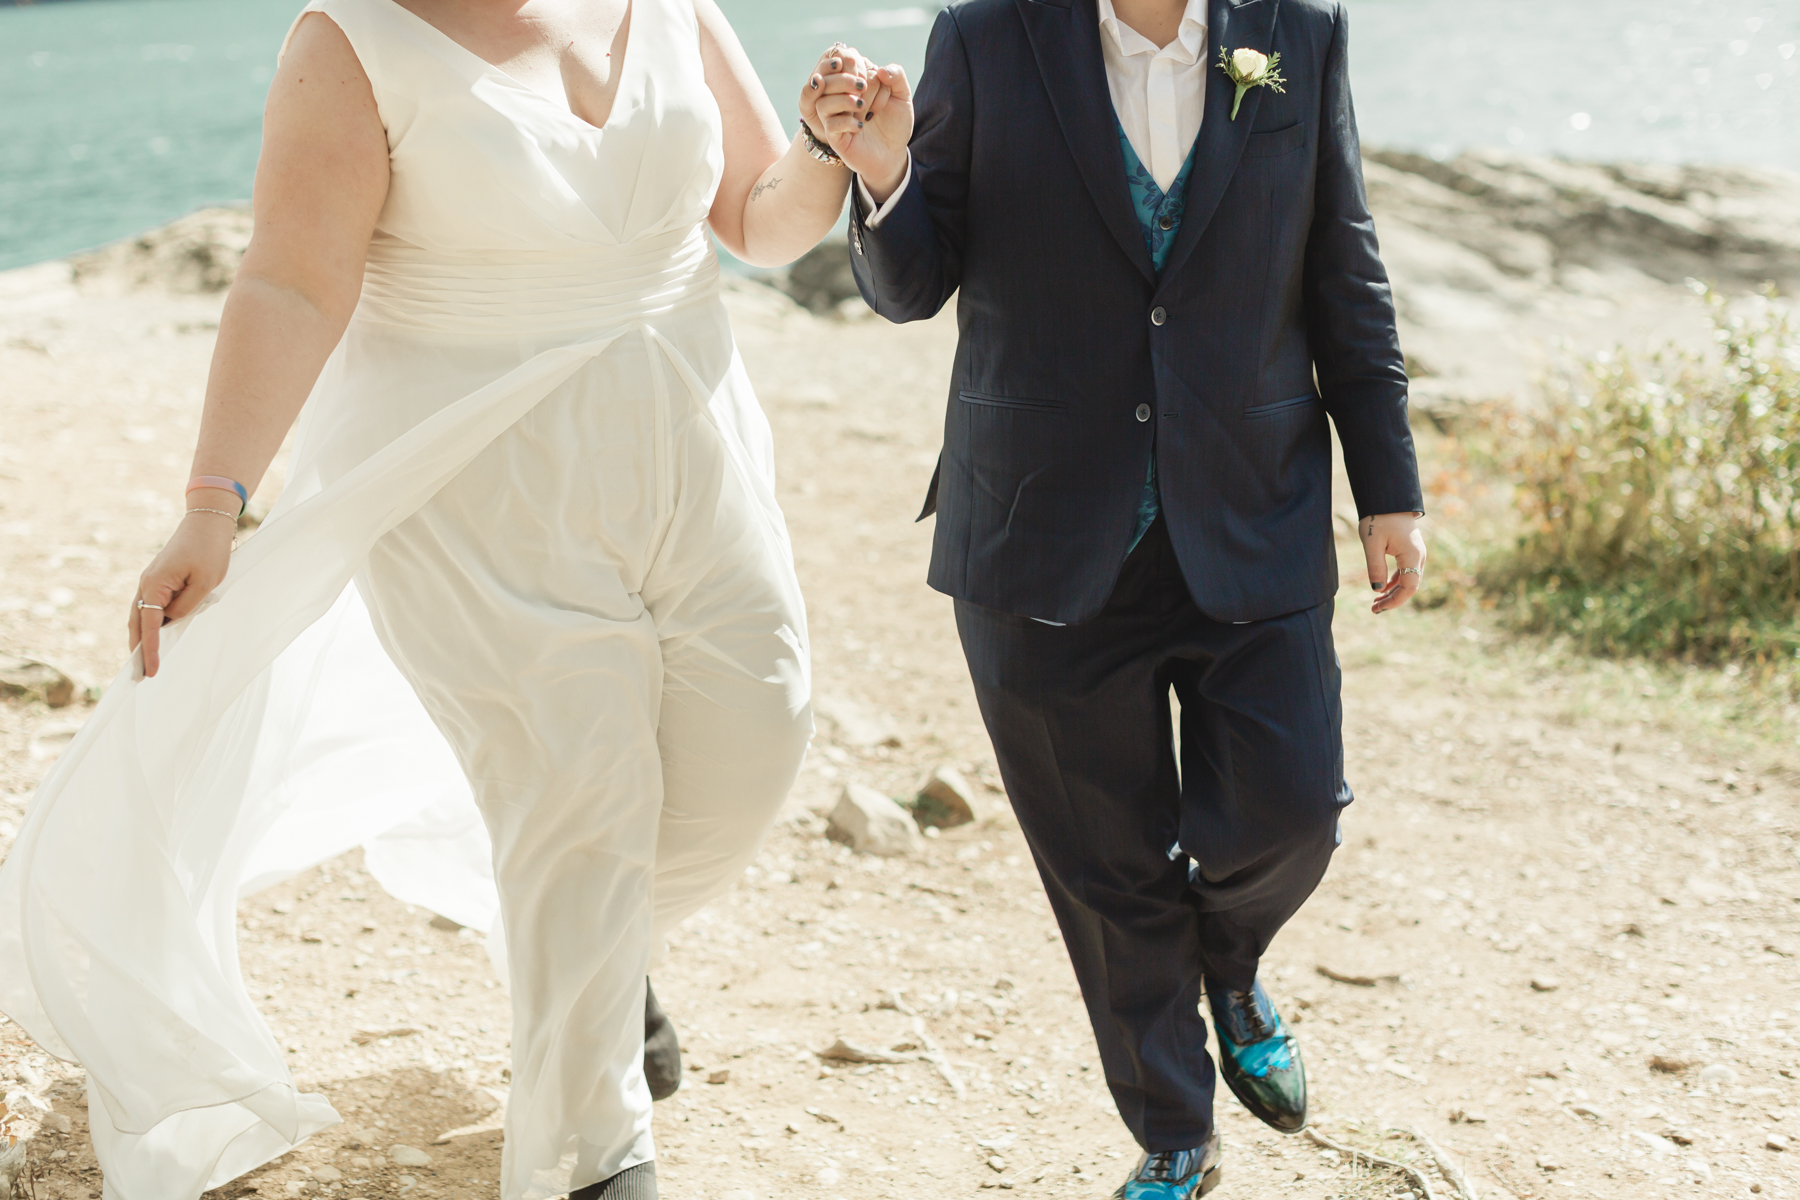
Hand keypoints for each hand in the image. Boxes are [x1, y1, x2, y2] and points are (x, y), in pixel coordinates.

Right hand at [131, 505, 235, 676]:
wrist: (207, 522)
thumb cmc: (209, 550)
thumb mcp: (204, 583)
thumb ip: (185, 607)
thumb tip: (170, 622)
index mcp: (154, 585)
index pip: (149, 625)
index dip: (150, 650)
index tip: (150, 671)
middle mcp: (146, 584)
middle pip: (137, 624)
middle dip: (137, 650)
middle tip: (138, 675)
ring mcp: (150, 581)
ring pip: (141, 616)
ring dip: (141, 639)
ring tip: (143, 663)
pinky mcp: (159, 580)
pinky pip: (151, 607)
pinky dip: (149, 624)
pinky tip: (155, 637)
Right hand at [800, 45, 912, 199]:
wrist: (894, 153)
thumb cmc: (895, 123)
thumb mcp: (902, 96)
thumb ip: (897, 76)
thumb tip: (880, 70)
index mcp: (852, 83)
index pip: (846, 64)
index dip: (862, 68)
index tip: (883, 84)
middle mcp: (839, 98)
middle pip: (830, 78)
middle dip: (850, 81)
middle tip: (867, 91)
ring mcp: (834, 117)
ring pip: (824, 101)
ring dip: (845, 101)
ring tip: (864, 107)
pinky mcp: (835, 136)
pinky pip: (831, 124)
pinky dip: (846, 122)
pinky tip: (861, 125)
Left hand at [1360, 513, 1425, 614]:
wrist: (1388, 499)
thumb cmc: (1379, 518)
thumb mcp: (1372, 544)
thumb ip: (1375, 567)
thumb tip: (1377, 590)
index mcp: (1412, 555)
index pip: (1409, 587)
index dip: (1395, 601)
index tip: (1378, 608)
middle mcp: (1418, 557)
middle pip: (1410, 586)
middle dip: (1393, 600)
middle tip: (1374, 609)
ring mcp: (1416, 554)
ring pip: (1408, 580)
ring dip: (1393, 592)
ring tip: (1376, 602)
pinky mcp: (1410, 551)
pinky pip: (1405, 572)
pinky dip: (1394, 582)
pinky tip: (1382, 589)